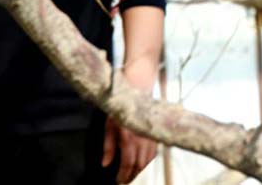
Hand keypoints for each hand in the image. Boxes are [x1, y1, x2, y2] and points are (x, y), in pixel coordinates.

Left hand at [102, 67, 158, 184]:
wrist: (139, 86)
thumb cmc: (120, 104)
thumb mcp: (108, 125)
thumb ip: (107, 146)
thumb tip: (105, 163)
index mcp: (129, 138)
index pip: (127, 163)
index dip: (123, 175)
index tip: (118, 182)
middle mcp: (142, 139)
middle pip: (139, 165)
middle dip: (132, 176)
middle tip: (125, 181)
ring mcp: (150, 136)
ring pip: (148, 160)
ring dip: (140, 170)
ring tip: (132, 175)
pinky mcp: (155, 132)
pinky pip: (154, 152)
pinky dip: (148, 160)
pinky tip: (142, 163)